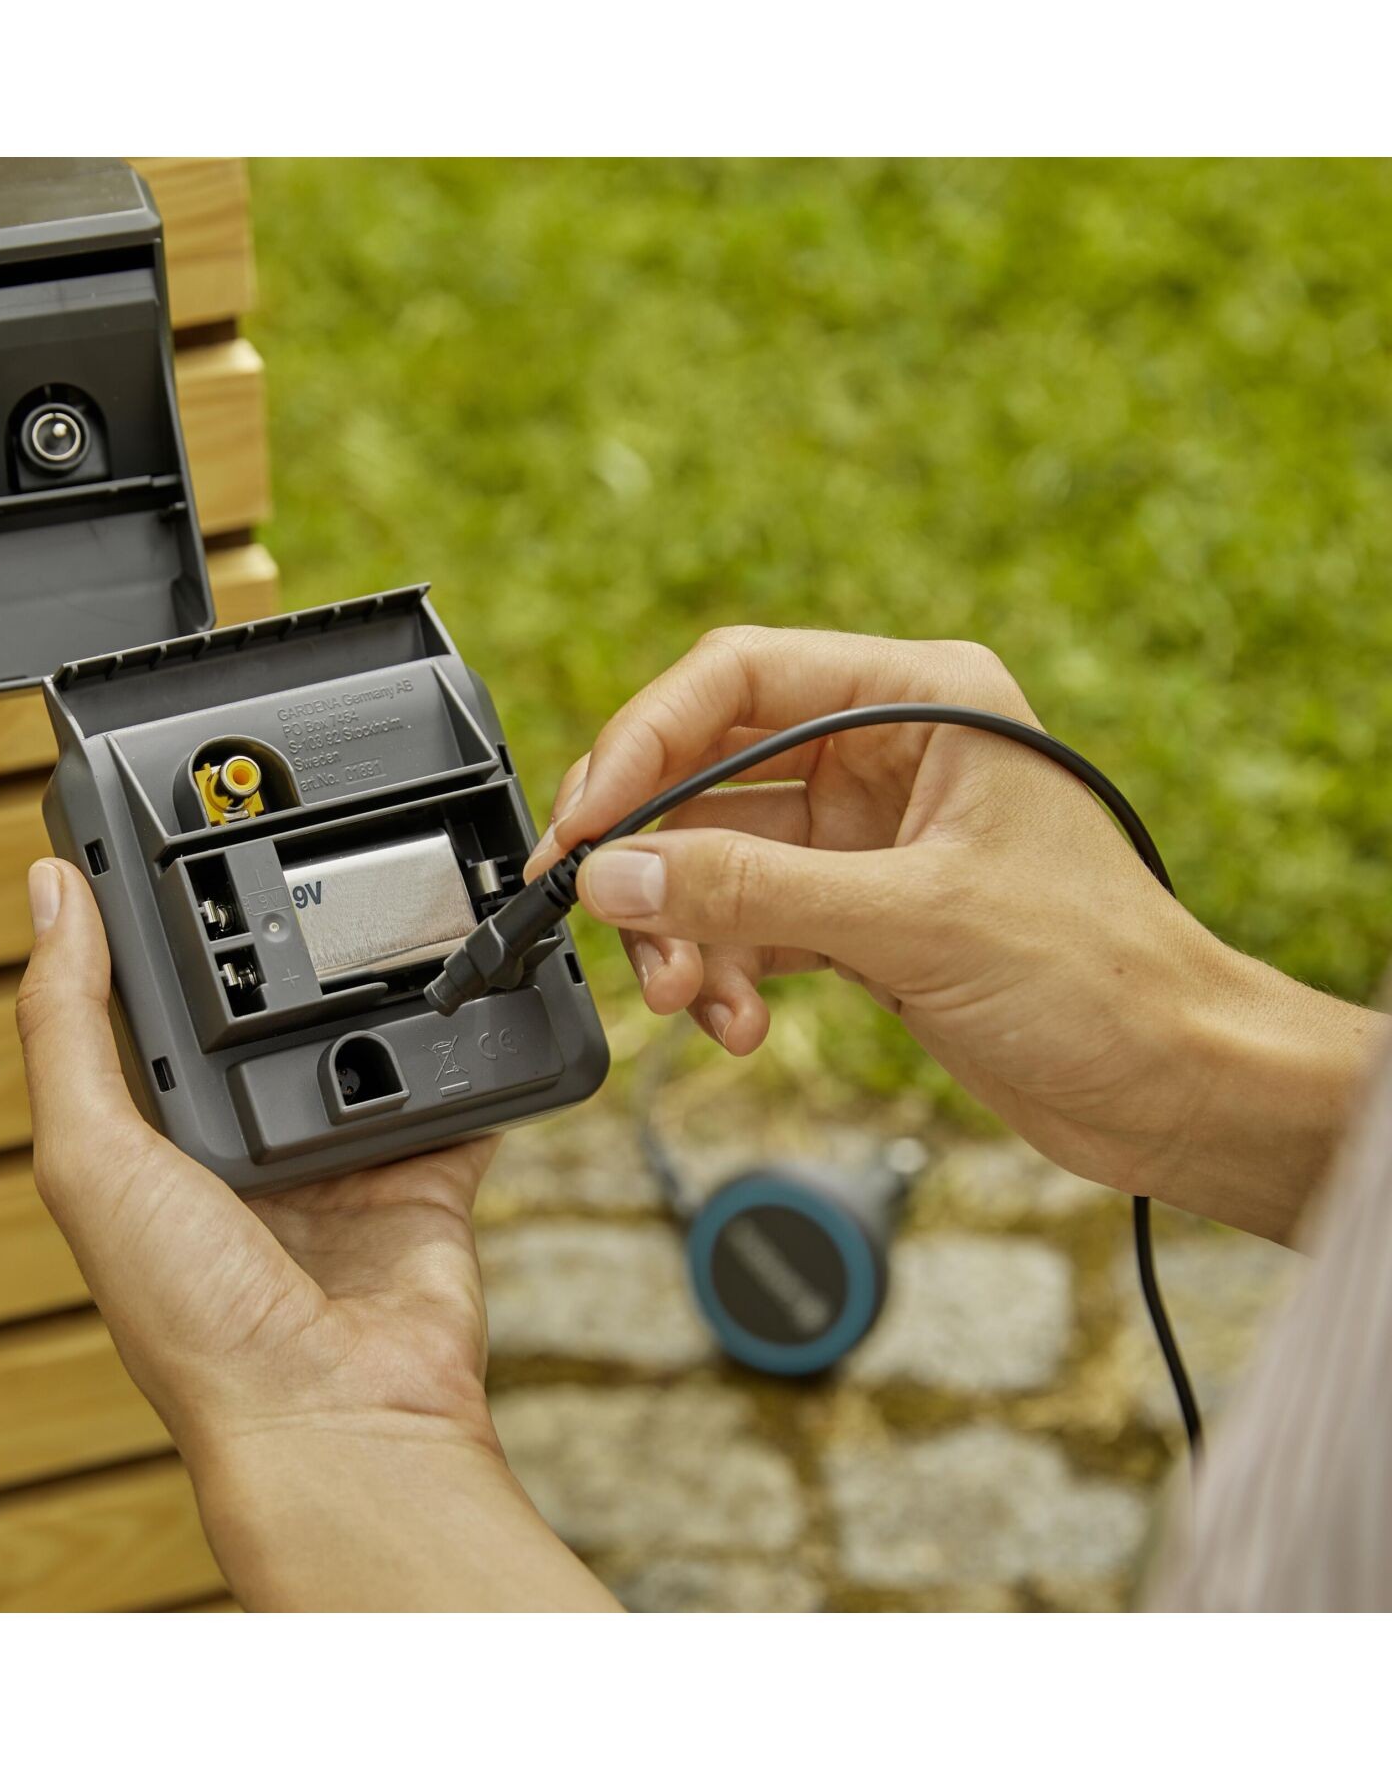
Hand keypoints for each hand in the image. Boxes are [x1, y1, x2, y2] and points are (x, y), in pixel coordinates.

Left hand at [15, 858, 616, 1608]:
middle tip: (290, 845)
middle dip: (277, 947)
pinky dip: (471, 1051)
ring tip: (386, 900)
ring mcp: (341, 1162)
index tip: (161, 838)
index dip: (147, 928)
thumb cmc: (193, 1320)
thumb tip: (51, 895)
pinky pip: (458, 1093)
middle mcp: (243, 1148)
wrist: (336, 1414)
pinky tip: (476, 987)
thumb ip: (67, 1024)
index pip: (146, 1009)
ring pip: (364, 1040)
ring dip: (377, 986)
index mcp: (152, 1143)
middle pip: (262, 1017)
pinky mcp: (428, 1176)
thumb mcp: (92, 1154)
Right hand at [528, 628, 1380, 1242]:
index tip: (588, 824)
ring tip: (691, 1000)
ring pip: (718, 860)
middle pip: (709, 773)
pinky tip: (738, 1022)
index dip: (644, 742)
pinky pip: (749, 923)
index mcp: (921, 699)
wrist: (1176, 1086)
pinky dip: (727, 971)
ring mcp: (867, 837)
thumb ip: (754, 893)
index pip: (736, 679)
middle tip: (602, 916)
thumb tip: (616, 875)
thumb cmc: (1103, 977)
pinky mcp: (859, 912)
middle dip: (655, 857)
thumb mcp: (915, 922)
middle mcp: (886, 752)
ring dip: (686, 932)